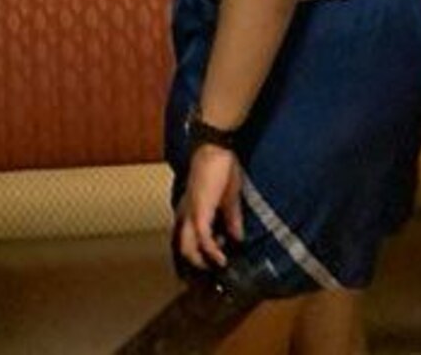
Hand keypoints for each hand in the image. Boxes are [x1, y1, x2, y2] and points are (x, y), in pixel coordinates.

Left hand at [174, 144, 243, 271]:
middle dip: (197, 263)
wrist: (216, 149)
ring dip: (203, 260)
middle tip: (213, 270)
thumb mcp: (229, 198)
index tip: (214, 261)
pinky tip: (222, 258)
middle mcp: (186, 213)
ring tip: (218, 266)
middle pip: (183, 247)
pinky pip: (202, 238)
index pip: (186, 237)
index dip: (197, 253)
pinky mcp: (200, 211)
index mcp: (191, 209)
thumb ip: (231, 218)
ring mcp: (191, 213)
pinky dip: (212, 251)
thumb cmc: (221, 169)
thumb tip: (237, 237)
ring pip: (188, 247)